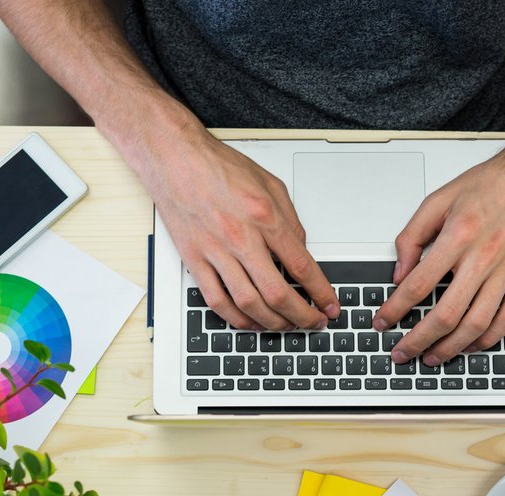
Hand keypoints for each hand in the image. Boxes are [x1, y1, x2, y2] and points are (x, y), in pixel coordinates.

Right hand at [144, 126, 337, 330]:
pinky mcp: (194, 260)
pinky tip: (250, 322)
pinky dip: (237, 318)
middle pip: (277, 293)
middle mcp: (241, 237)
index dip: (320, 293)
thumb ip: (290, 222)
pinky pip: (217, 301)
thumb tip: (301, 253)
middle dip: (302, 316)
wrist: (175, 159)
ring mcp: (215, 252)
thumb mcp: (270, 185)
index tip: (329, 307)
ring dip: (272, 323)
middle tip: (313, 324)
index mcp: (264, 216)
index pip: (302, 267)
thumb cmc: (219, 167)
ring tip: (286, 326)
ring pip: (248, 303)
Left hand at [373, 146, 504, 363]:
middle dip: (418, 340)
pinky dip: (486, 340)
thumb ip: (413, 236)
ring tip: (431, 357)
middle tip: (401, 352)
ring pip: (476, 324)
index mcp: (458, 236)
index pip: (418, 285)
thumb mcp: (439, 199)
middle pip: (446, 314)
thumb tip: (400, 272)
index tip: (382, 322)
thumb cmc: (491, 184)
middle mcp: (484, 257)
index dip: (395, 309)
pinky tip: (469, 346)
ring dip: (450, 348)